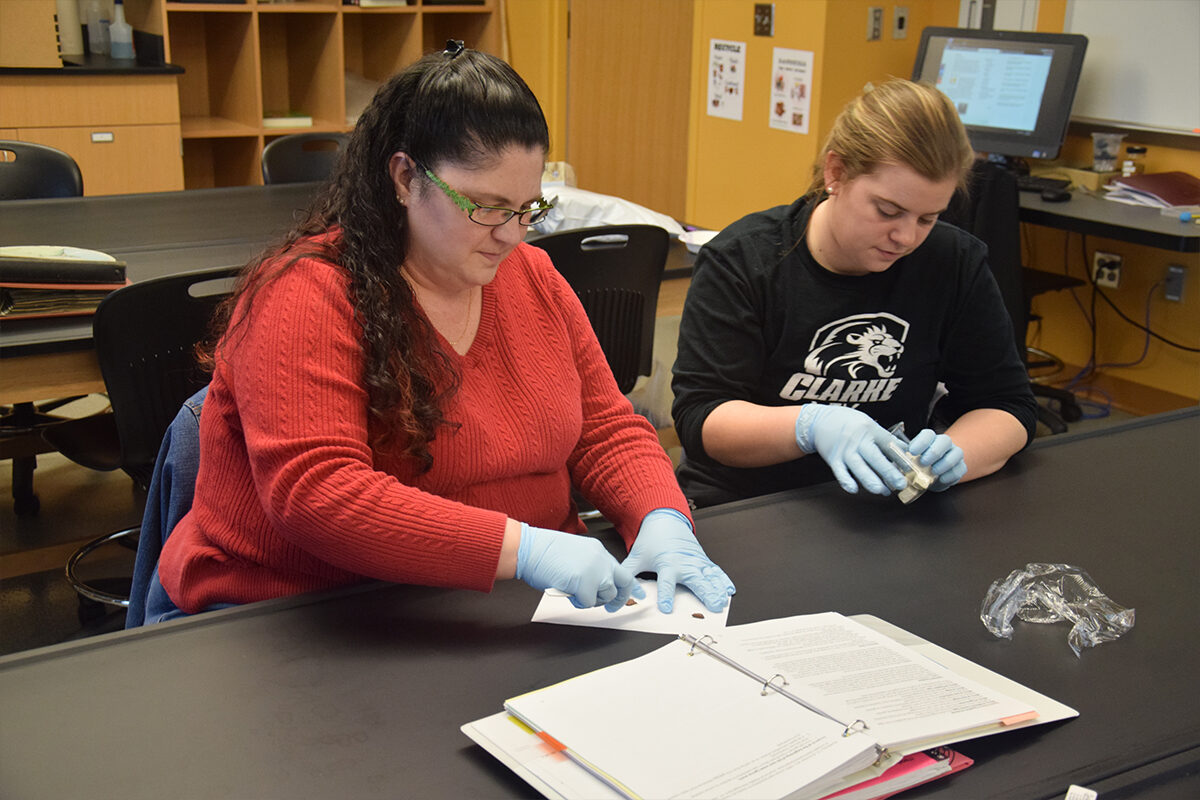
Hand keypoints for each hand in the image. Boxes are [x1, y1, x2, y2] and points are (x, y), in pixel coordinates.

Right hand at [515, 523, 642, 610]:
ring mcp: (594, 571)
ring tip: (576, 592)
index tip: (639, 594)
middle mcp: (600, 559)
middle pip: (622, 583)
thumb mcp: (575, 555)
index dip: (631, 585)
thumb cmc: (544, 552)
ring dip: (592, 599)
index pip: (622, 570)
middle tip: (612, 607)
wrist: (529, 549)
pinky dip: (578, 602)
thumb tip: (595, 585)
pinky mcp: (584, 583)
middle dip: (619, 598)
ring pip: (606, 595)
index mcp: (597, 551)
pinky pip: (588, 602)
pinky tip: (568, 592)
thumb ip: (590, 567)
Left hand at [620, 509, 734, 613]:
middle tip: (712, 605)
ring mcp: (695, 562)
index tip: (666, 608)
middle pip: (695, 580)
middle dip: (705, 593)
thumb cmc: (652, 540)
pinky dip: (723, 580)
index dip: (666, 595)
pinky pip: (715, 571)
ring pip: (709, 577)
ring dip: (717, 589)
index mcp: (666, 563)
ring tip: (723, 601)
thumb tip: (618, 592)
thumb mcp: (636, 557)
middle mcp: (683, 563)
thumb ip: (628, 575)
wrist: (665, 520)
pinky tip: (729, 590)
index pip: (666, 582)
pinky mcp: (703, 560)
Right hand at [794, 404, 907, 494]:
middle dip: (888, 472)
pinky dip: (847, 482)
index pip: (888, 444)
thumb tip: (906, 452)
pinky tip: (855, 489)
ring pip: (858, 467)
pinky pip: (840, 473)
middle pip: (875, 457)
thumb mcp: (869, 424)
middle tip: (900, 484)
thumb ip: (885, 439)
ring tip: (882, 491)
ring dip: (871, 481)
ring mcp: (844, 450)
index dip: (900, 457)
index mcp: (870, 429)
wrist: (820, 420)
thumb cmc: (849, 423)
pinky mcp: (833, 459)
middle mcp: (857, 440)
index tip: (910, 469)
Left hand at [907, 429, 965, 490]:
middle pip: (944, 441)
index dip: (921, 442)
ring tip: (933, 472)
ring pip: (956, 454)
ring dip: (944, 464)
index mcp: (930, 439)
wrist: (935, 472)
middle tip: (923, 463)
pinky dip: (951, 475)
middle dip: (933, 452)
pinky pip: (960, 469)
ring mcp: (955, 454)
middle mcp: (944, 443)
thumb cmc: (918, 464)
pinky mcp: (961, 467)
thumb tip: (888, 468)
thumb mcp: (908, 461)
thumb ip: (901, 461)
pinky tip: (942, 479)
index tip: (912, 451)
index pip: (928, 434)